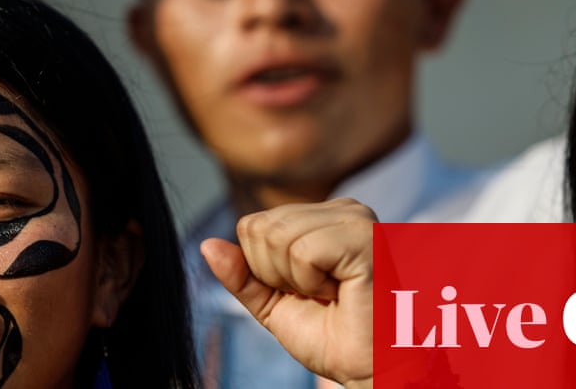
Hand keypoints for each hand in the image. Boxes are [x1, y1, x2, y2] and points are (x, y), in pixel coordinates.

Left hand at [201, 198, 376, 387]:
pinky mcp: (363, 237)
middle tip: (318, 295)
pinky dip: (311, 282)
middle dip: (276, 274)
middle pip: (260, 228)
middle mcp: (342, 209)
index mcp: (322, 216)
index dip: (264, 270)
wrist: (369, 367)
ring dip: (295, 280)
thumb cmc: (332, 336)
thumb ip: (242, 274)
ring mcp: (355, 218)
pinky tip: (341, 291)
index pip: (253, 225)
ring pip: (277, 236)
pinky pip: (302, 251)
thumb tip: (207, 245)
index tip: (304, 291)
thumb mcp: (273, 304)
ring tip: (331, 293)